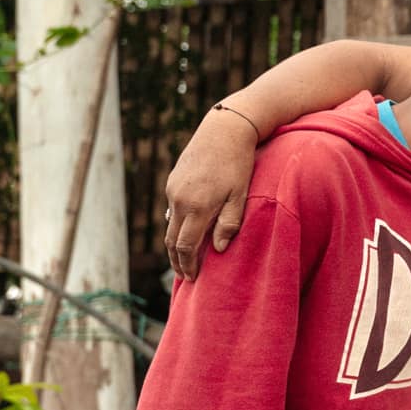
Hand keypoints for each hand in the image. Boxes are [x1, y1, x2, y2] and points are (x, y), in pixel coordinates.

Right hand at [164, 107, 258, 278]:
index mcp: (197, 207)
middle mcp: (179, 200)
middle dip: (177, 261)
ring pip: (170, 225)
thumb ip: (229, 223)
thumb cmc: (238, 164)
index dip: (188, 265)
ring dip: (174, 245)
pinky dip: (176, 226)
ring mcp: (173, 190)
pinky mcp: (172, 181)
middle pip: (172, 240)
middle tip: (185, 277)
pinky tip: (186, 233)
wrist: (224, 130)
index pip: (185, 246)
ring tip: (183, 260)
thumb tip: (217, 249)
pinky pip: (172, 210)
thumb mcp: (240, 195)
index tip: (193, 279)